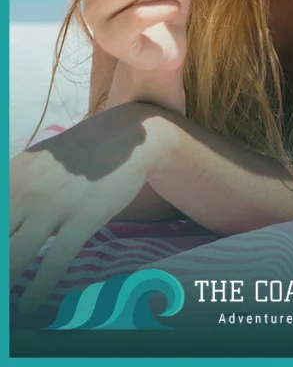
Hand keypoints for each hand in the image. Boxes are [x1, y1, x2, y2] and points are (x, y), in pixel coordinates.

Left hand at [9, 104, 170, 311]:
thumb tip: (6, 222)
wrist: (121, 140)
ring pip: (15, 257)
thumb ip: (9, 192)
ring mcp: (54, 208)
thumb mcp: (30, 165)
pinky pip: (55, 261)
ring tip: (3, 310)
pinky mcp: (82, 220)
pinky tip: (28, 305)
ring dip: (5, 283)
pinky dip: (38, 287)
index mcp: (8, 181)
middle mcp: (25, 194)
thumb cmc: (74, 156)